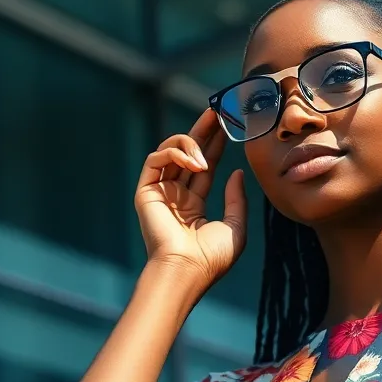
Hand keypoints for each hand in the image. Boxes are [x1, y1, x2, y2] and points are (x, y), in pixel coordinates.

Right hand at [134, 108, 247, 289]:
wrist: (186, 271)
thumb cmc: (211, 257)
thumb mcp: (235, 226)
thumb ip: (236, 198)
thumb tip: (236, 172)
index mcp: (194, 205)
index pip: (206, 166)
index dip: (217, 144)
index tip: (229, 124)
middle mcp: (175, 195)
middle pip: (189, 153)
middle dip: (202, 130)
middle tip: (217, 110)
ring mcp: (159, 192)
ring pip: (171, 151)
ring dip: (190, 142)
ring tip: (206, 150)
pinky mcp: (145, 191)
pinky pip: (156, 159)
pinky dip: (174, 153)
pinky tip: (193, 161)